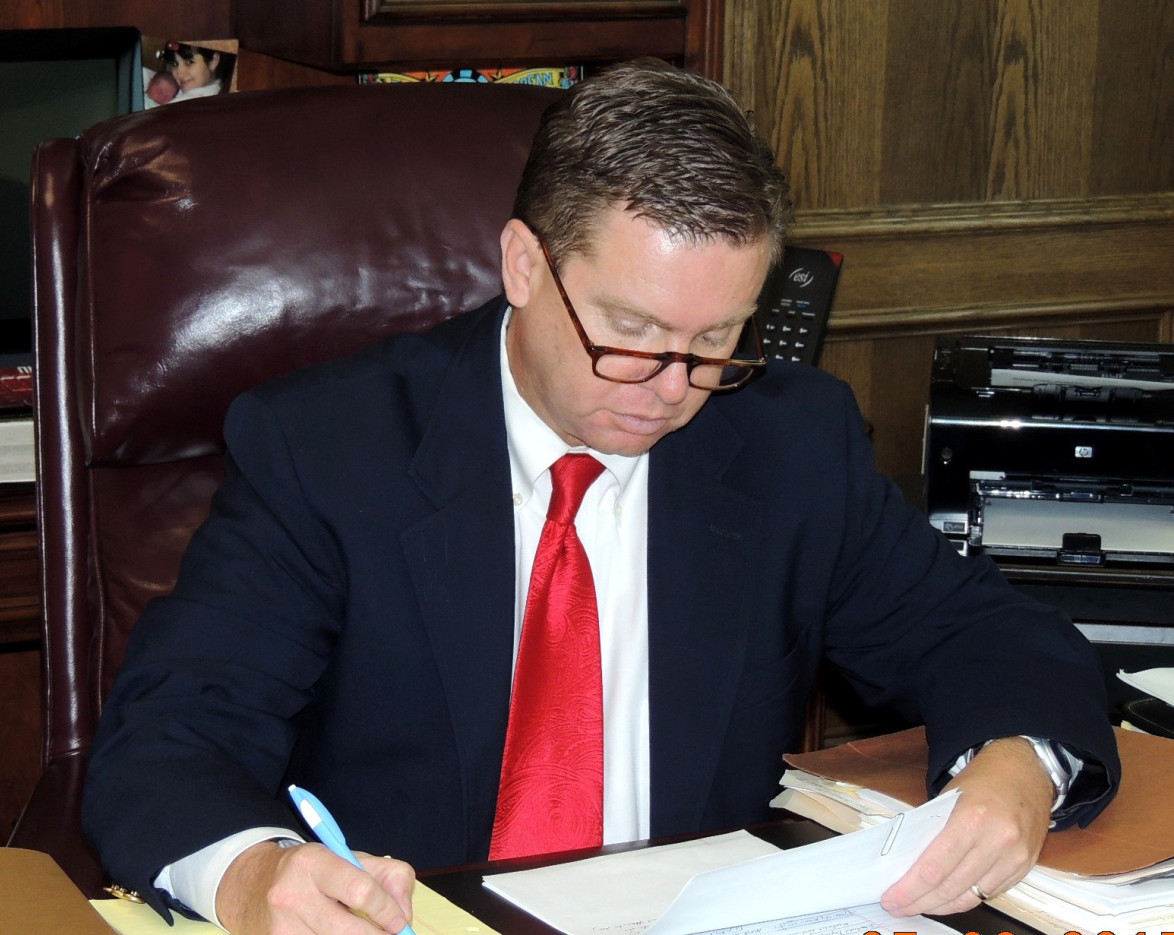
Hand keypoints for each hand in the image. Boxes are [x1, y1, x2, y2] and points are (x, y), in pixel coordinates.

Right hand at [216, 841, 415, 933]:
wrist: (253, 886)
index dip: (387, 911)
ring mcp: (281, 928)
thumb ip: (388, 877)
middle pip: (350, 931)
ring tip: (357, 929)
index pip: (361, 891)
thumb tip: (403, 916)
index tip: (399, 923)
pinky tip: (338, 933)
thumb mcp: (350, 859)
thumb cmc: (314, 872)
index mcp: (314, 862)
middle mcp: (292, 895)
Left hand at [881, 736, 1053, 916]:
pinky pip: (989, 892)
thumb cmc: (983, 779)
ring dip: (941, 906)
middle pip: (951, 886)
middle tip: (898, 907)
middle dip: (920, 901)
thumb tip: (906, 862)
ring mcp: (1015, 857)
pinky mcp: (1025, 866)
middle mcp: (997, 840)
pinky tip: (947, 899)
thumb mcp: (949, 796)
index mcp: (972, 818)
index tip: (891, 898)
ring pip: (971, 896)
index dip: (910, 889)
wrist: (1026, 769)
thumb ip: (932, 828)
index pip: (935, 867)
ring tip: (919, 906)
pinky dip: (965, 899)